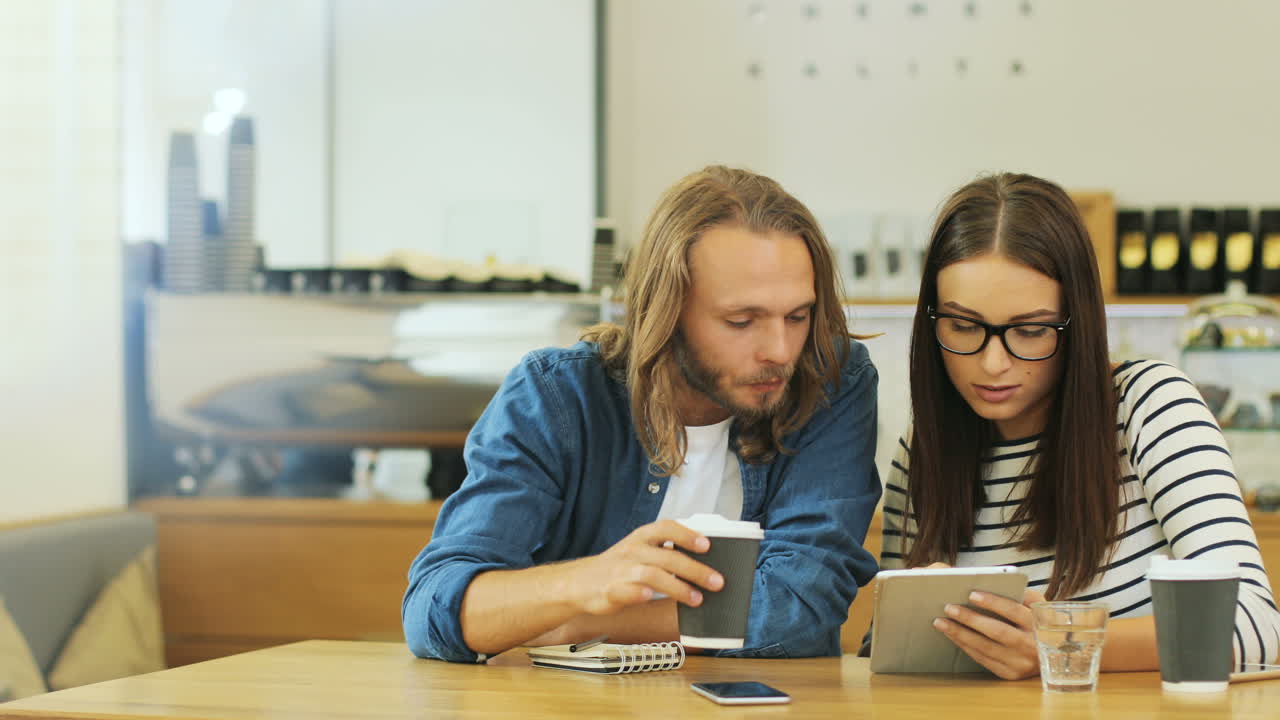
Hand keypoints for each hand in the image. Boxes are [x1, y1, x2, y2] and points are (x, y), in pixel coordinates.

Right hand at [565, 519, 724, 615]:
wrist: (579, 583)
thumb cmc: (618, 567)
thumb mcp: (640, 551)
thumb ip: (666, 553)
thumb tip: (705, 565)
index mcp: (641, 537)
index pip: (666, 527)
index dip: (687, 535)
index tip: (707, 545)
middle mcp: (633, 551)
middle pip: (668, 556)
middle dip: (695, 570)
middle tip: (717, 582)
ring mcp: (621, 571)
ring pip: (652, 574)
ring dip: (677, 587)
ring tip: (697, 599)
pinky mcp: (610, 591)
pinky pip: (625, 591)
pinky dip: (639, 593)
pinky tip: (650, 597)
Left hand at [933, 588, 1047, 679]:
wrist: (1054, 654)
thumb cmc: (1038, 622)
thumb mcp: (1039, 606)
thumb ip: (1023, 594)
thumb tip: (994, 583)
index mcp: (1040, 625)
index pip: (1014, 611)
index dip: (993, 603)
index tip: (971, 594)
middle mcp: (1031, 646)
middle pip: (997, 631)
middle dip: (970, 619)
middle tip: (949, 608)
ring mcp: (1020, 663)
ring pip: (986, 648)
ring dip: (960, 634)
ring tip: (941, 622)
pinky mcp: (1010, 674)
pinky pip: (983, 659)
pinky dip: (965, 646)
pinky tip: (952, 635)